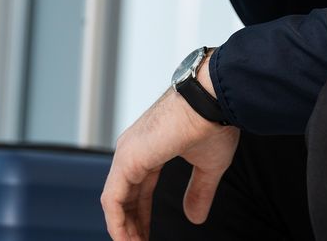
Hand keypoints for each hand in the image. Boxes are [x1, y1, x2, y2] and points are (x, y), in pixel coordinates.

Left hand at [101, 52, 239, 239]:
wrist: (213, 99)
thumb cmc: (214, 120)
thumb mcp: (209, 164)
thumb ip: (199, 191)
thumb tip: (195, 217)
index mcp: (151, 146)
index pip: (140, 187)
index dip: (143, 214)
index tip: (149, 234)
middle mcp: (134, 148)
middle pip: (125, 196)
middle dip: (132, 224)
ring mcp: (128, 153)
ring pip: (115, 200)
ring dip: (123, 228)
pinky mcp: (127, 159)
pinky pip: (113, 200)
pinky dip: (118, 223)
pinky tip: (126, 239)